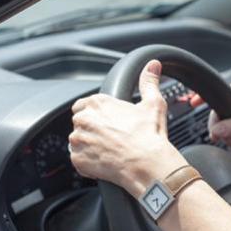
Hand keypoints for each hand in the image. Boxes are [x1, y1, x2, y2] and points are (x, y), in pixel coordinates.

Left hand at [69, 60, 186, 197]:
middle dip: (93, 129)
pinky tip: (107, 162)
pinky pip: (79, 160)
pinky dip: (89, 163)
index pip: (84, 104)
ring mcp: (79, 141)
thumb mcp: (153, 104)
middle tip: (113, 137)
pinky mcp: (78, 160)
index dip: (96, 114)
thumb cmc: (150, 135)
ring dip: (90, 145)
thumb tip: (153, 65)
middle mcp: (84, 119)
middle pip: (81, 122)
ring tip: (111, 151)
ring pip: (79, 141)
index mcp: (97, 103)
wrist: (147, 164)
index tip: (109, 122)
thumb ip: (149, 82)